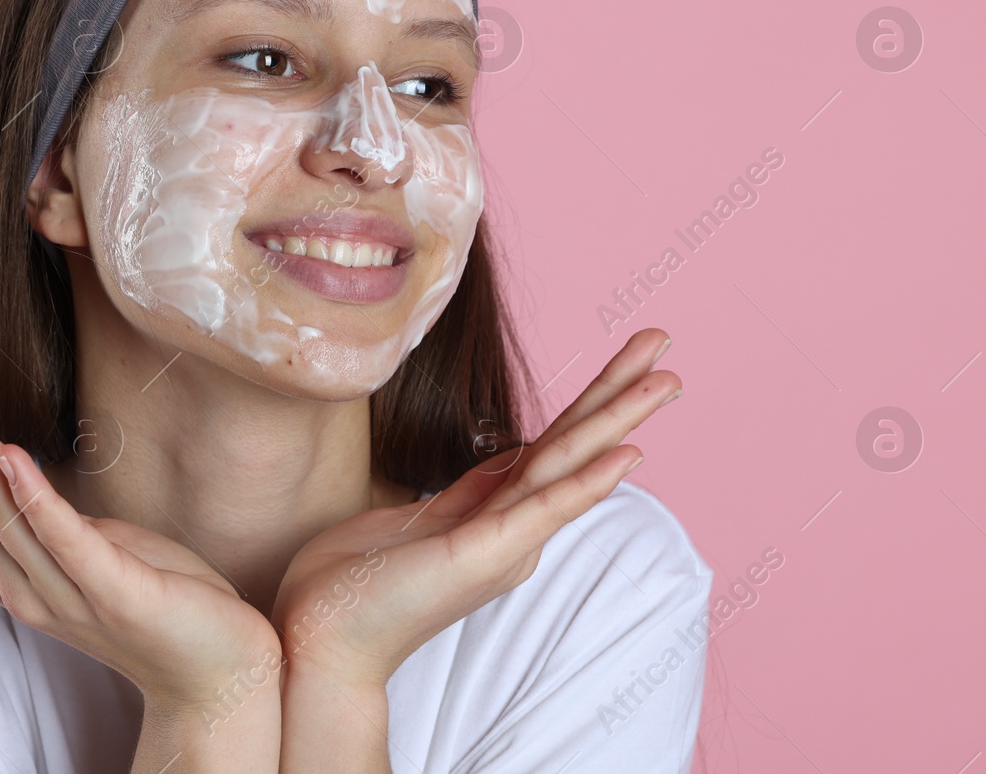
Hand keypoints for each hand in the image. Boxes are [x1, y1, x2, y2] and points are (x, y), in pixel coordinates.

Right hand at [0, 326, 282, 707]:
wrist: (216, 673)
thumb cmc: (156, 594)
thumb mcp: (85, 541)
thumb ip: (40, 511)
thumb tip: (7, 458)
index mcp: (9, 563)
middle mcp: (20, 580)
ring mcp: (63, 591)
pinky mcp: (114, 594)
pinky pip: (64, 541)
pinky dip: (32, 498)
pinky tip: (8, 453)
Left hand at [269, 327, 681, 686]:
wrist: (320, 644)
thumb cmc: (352, 587)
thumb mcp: (415, 520)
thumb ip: (465, 494)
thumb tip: (501, 462)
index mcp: (493, 516)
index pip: (552, 444)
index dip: (590, 398)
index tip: (627, 358)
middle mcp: (510, 530)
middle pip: (571, 444)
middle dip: (619, 392)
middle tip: (661, 341)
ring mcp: (500, 545)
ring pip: (568, 465)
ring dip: (619, 420)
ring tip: (665, 380)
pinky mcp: (481, 556)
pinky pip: (542, 510)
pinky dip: (586, 483)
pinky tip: (627, 455)